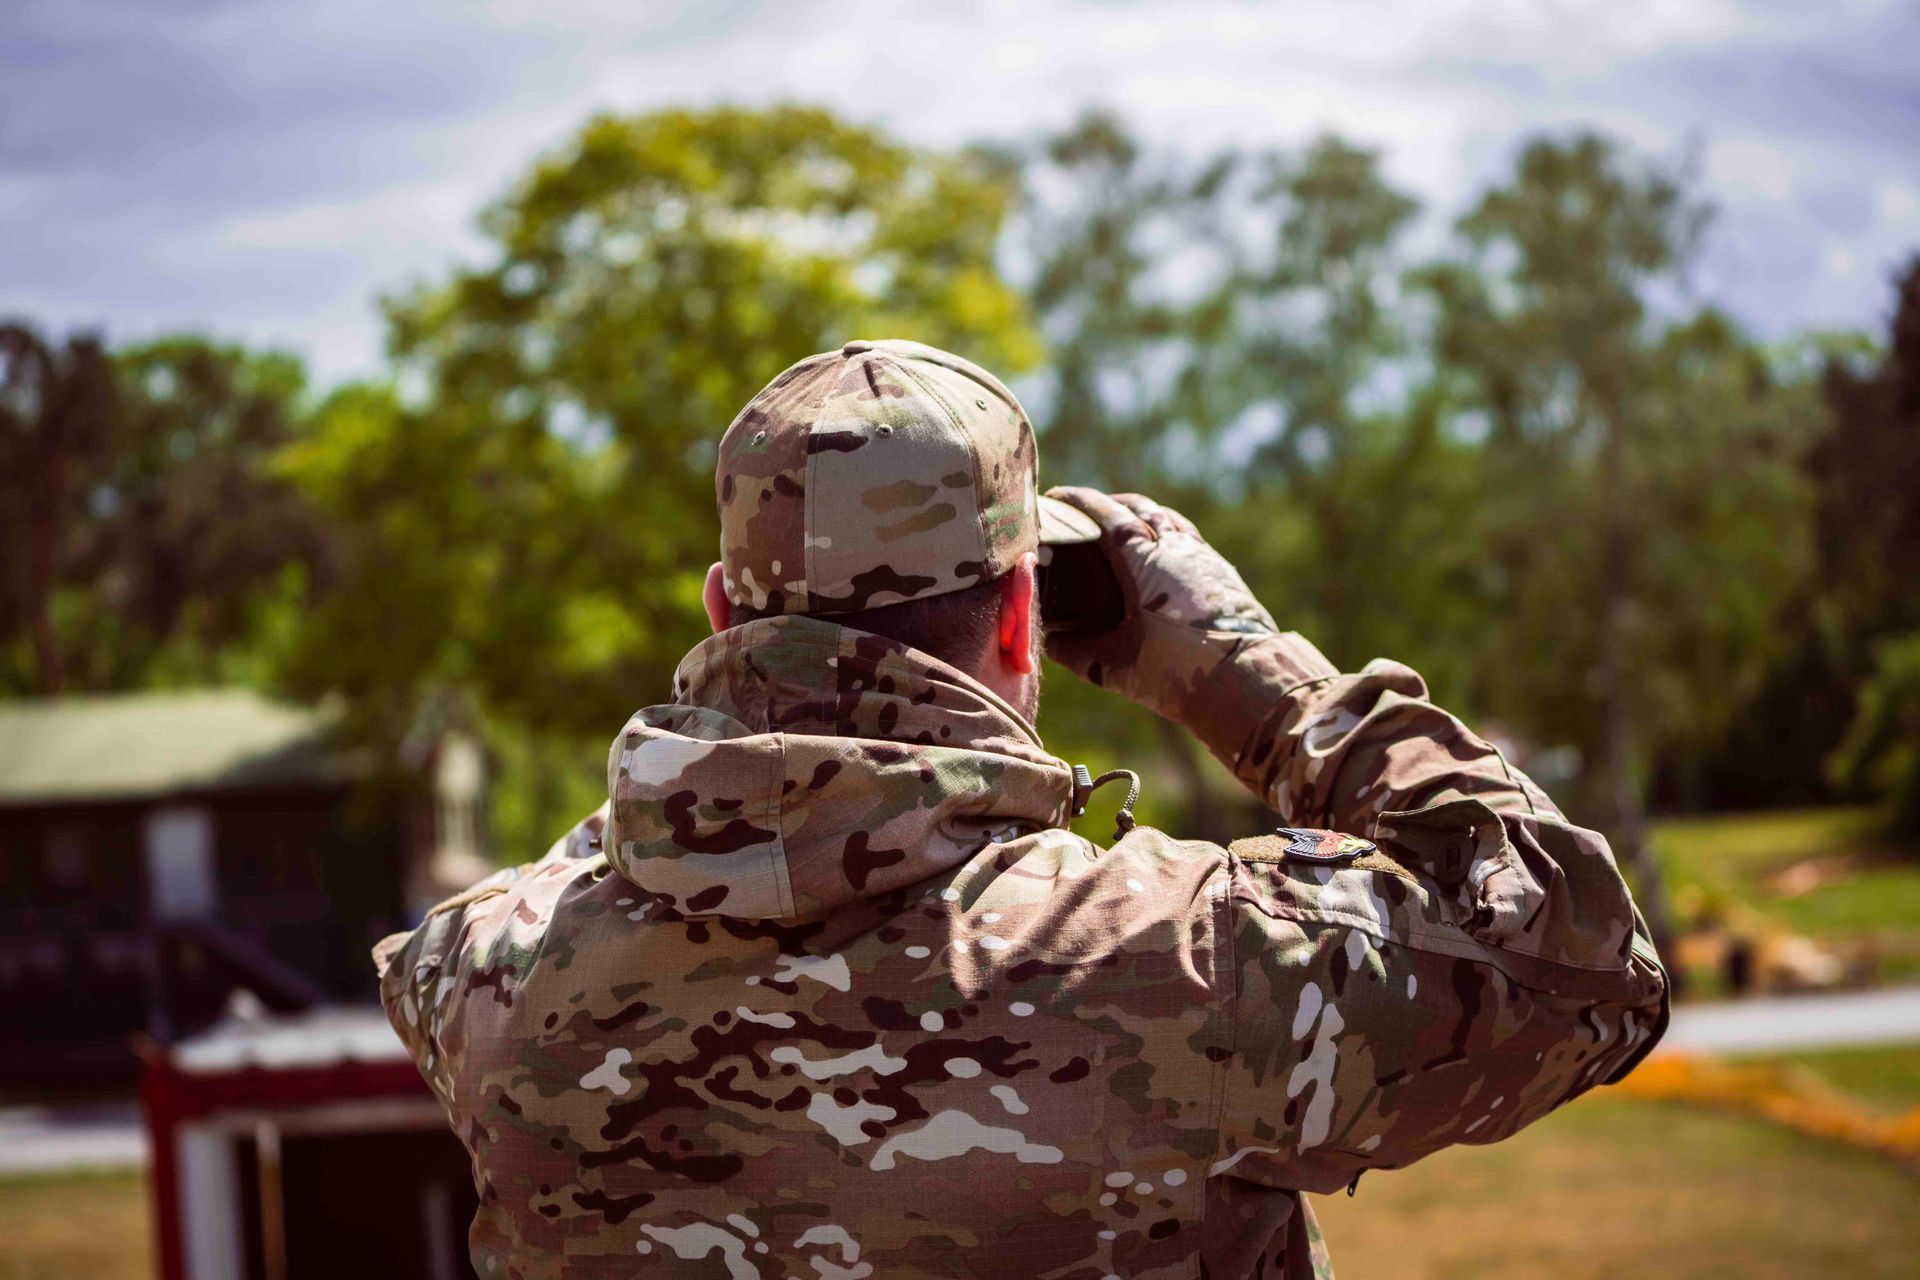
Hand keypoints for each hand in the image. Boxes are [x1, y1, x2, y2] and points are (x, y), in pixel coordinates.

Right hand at [1043, 487, 1275, 722]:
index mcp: (1144, 560)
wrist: (1242, 681)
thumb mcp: (1115, 667)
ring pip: (1166, 518)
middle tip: (1083, 513)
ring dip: (1140, 515)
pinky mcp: (1220, 571)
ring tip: (1121, 524)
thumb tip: (1049, 641)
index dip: (1077, 503)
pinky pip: (1188, 537)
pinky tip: (1159, 549)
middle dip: (1107, 504)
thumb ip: (1076, 653)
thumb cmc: (1176, 673)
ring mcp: (1201, 556)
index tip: (1054, 496)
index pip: (1106, 515)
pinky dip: (1167, 532)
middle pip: (1137, 507)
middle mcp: (1175, 547)